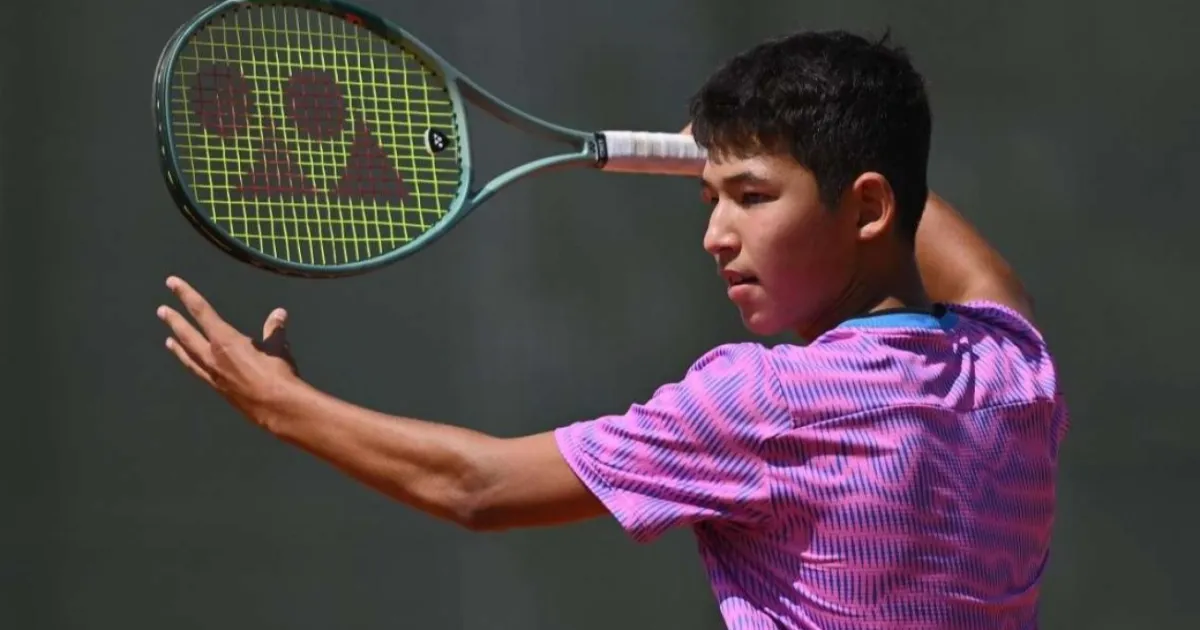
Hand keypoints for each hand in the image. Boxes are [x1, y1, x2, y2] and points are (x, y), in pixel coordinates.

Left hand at [157, 276, 300, 424]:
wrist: (276, 407)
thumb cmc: (277, 373)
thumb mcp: (278, 347)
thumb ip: (274, 330)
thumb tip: (279, 314)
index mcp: (225, 341)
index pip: (202, 312)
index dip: (186, 295)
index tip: (172, 282)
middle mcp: (212, 357)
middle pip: (188, 334)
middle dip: (175, 321)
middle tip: (161, 311)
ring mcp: (213, 374)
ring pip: (189, 356)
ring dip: (178, 346)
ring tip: (168, 340)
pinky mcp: (218, 389)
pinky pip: (198, 372)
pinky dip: (191, 364)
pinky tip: (191, 364)